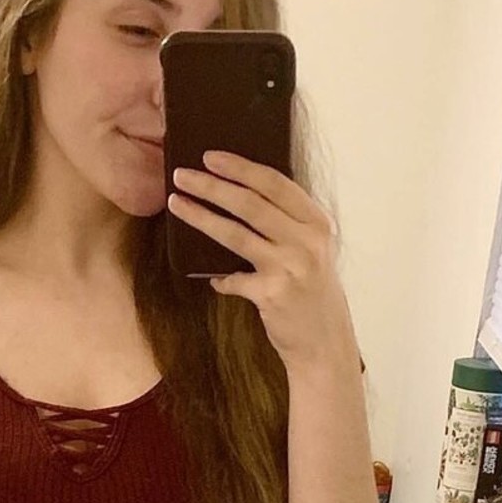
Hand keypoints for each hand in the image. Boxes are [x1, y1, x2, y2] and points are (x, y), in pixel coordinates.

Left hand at [167, 151, 358, 371]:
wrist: (325, 344)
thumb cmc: (313, 295)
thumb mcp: (312, 252)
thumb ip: (287, 226)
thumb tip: (239, 199)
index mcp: (317, 223)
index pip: (275, 184)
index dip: (240, 167)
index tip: (210, 158)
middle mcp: (306, 241)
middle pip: (250, 203)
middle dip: (211, 186)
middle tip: (182, 175)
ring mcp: (289, 267)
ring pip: (235, 234)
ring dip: (200, 217)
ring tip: (176, 204)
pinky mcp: (271, 294)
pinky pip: (232, 279)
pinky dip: (219, 279)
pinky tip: (210, 278)